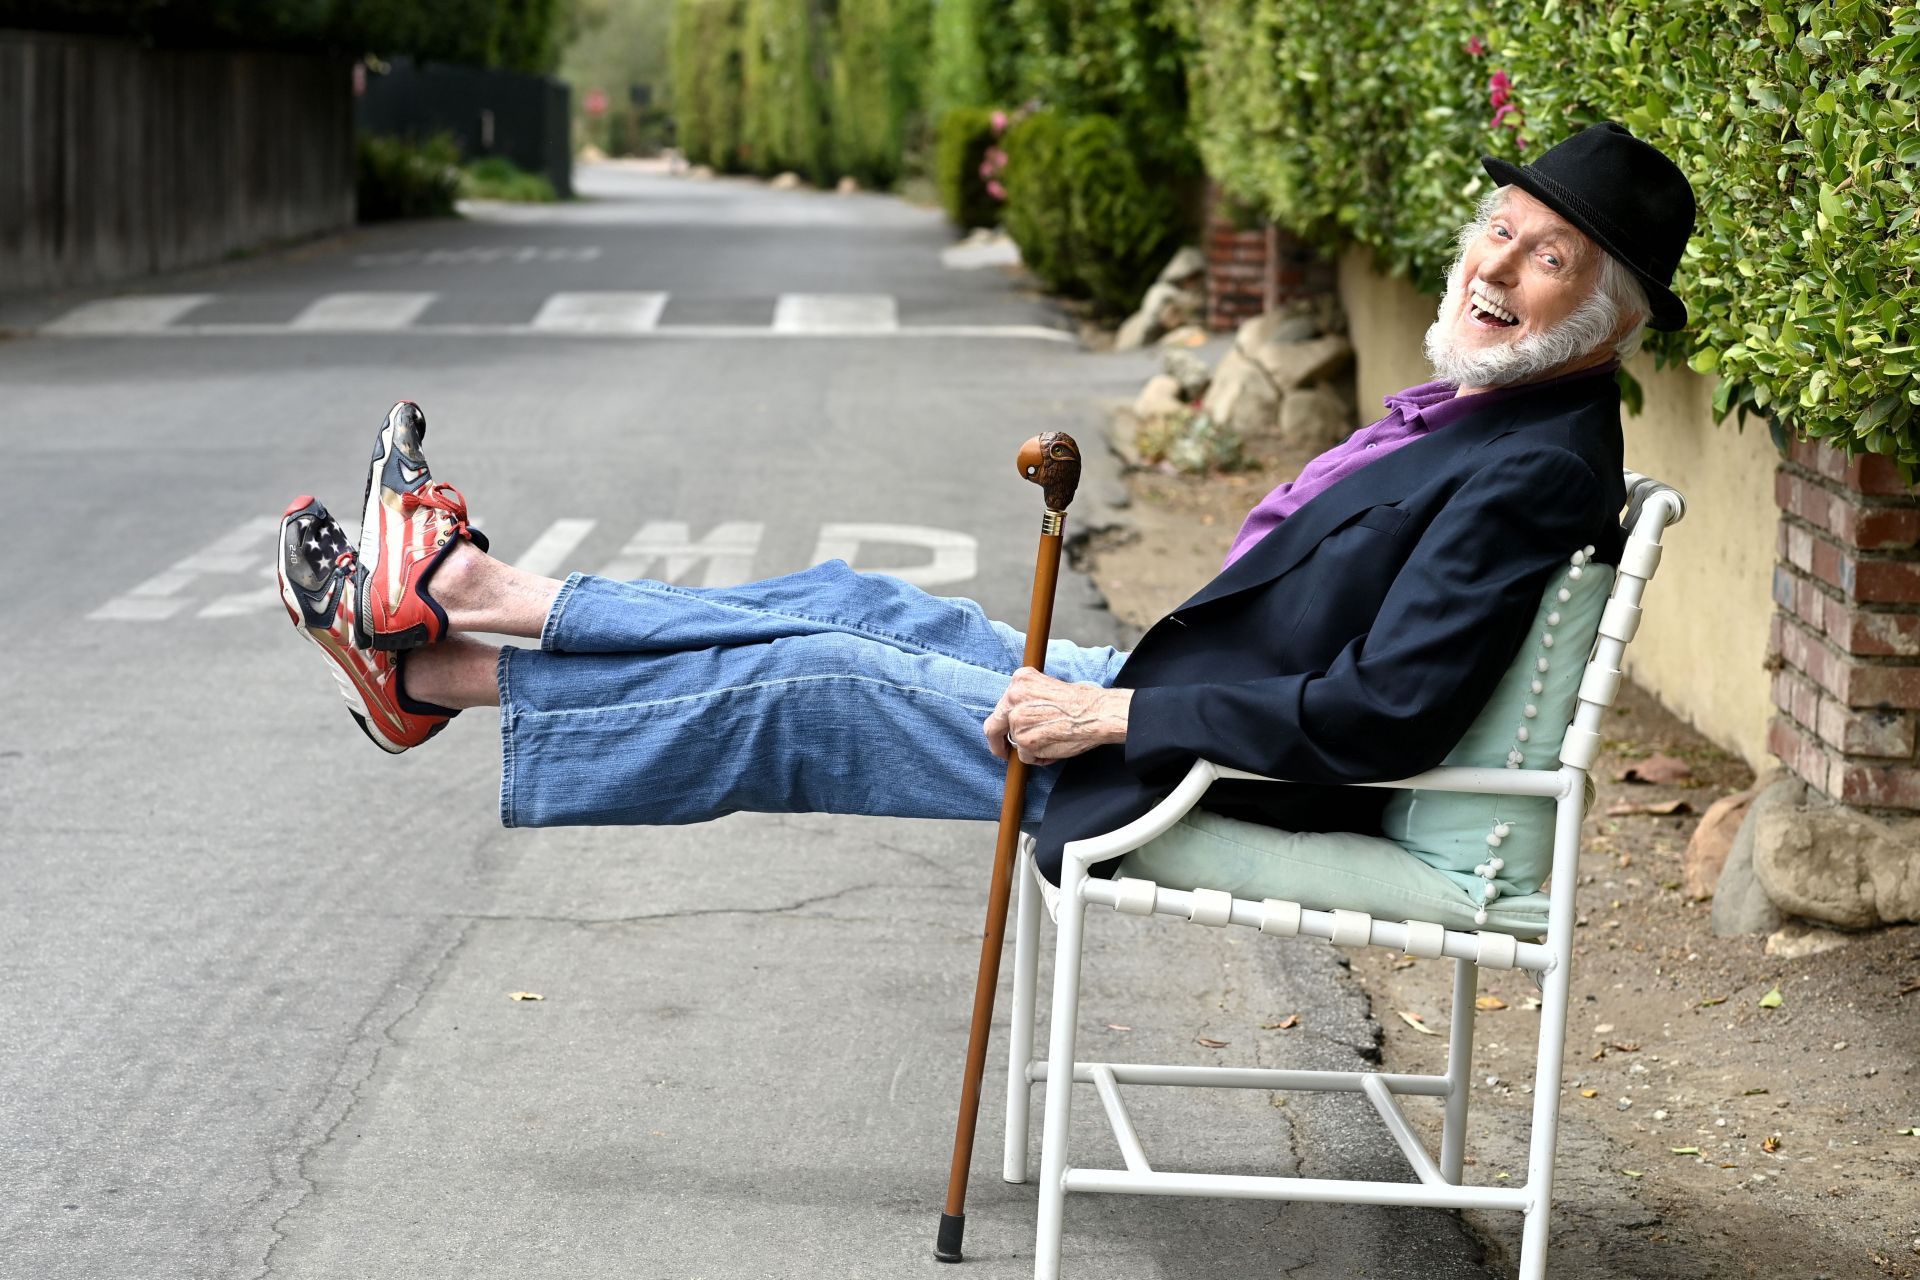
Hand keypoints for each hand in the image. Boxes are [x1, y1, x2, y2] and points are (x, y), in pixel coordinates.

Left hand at [984, 668, 1131, 765]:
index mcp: (1019, 680)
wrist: (1097, 713)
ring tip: (1051, 743)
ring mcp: (1017, 719)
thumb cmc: (1081, 702)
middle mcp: (1013, 696)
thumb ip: (1028, 699)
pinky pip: (1025, 757)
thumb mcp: (1048, 686)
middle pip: (994, 725)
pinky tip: (1053, 751)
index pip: (1001, 705)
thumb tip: (1016, 718)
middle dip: (998, 743)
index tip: (1005, 732)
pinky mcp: (1025, 740)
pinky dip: (1038, 759)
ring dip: (1030, 749)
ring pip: (1015, 743)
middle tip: (1004, 753)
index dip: (1003, 722)